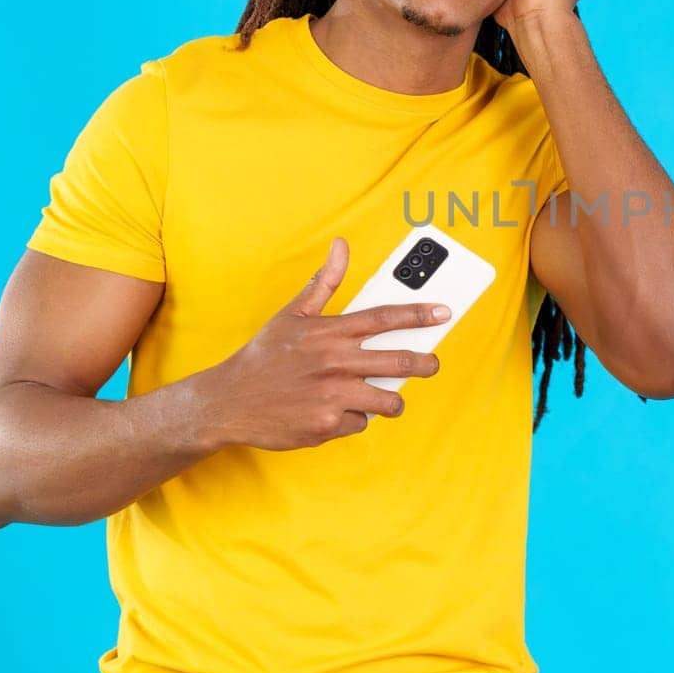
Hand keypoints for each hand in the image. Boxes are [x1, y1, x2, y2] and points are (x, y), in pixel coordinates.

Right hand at [191, 237, 446, 450]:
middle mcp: (334, 362)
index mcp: (329, 332)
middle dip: (425, 363)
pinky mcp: (327, 425)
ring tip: (379, 396)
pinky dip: (354, 418)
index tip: (444, 312)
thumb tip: (341, 246)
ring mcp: (332, 396)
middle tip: (431, 364)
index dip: (419, 314)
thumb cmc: (264, 356)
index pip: (384, 318)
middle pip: (399, 362)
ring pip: (388, 401)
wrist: (229, 401)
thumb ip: (324, 282)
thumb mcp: (292, 314)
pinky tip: (335, 411)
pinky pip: (361, 423)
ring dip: (390, 399)